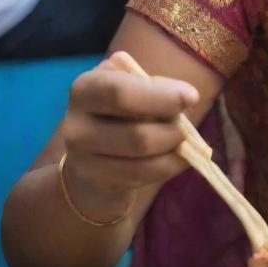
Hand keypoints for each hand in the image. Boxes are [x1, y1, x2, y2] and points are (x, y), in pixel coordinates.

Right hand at [61, 55, 198, 218]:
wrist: (94, 151)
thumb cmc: (124, 108)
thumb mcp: (134, 85)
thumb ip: (157, 86)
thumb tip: (186, 98)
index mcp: (85, 88)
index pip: (119, 92)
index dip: (161, 97)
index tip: (192, 97)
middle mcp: (75, 124)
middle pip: (137, 134)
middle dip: (173, 130)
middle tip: (185, 126)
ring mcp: (82, 158)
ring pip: (142, 158)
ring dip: (173, 148)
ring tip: (180, 139)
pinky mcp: (97, 181)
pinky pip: (143, 175)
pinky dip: (169, 165)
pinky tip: (177, 157)